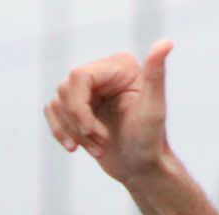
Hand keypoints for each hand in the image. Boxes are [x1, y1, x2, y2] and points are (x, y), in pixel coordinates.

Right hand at [43, 40, 174, 183]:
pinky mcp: (76, 107)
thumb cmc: (150, 141)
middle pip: (65, 90)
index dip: (78, 107)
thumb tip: (166, 42)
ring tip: (97, 148)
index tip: (92, 131)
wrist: (141, 168)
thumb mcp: (153, 109)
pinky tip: (76, 148)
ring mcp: (88, 91)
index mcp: (120, 67)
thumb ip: (156, 75)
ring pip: (57, 103)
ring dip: (72, 132)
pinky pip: (52, 111)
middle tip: (101, 142)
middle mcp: (103, 73)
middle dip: (78, 122)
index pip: (79, 76)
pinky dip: (60, 133)